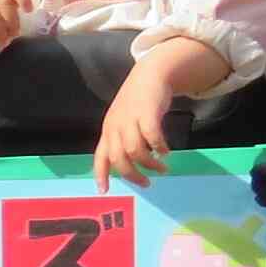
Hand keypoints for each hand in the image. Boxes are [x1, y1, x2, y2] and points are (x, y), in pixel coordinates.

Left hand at [94, 65, 177, 189]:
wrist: (149, 75)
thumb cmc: (137, 103)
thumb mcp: (124, 122)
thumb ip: (124, 141)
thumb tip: (132, 164)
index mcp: (108, 132)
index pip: (100, 157)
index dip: (100, 174)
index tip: (103, 191)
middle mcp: (115, 127)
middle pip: (118, 159)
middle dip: (132, 175)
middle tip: (146, 183)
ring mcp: (130, 120)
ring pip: (134, 150)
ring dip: (149, 164)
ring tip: (162, 168)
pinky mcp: (146, 113)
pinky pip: (151, 135)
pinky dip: (159, 147)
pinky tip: (166, 151)